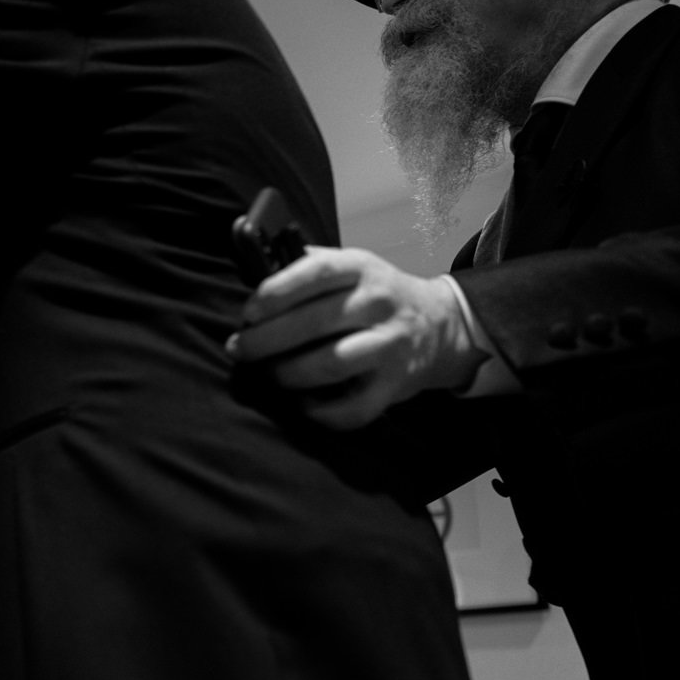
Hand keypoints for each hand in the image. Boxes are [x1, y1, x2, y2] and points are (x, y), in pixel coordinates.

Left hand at [226, 247, 485, 428]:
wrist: (440, 324)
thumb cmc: (374, 296)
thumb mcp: (351, 268)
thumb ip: (309, 268)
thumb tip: (252, 266)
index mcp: (361, 268)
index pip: (316, 273)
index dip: (277, 292)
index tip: (249, 312)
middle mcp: (379, 303)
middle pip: (314, 322)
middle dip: (266, 340)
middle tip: (239, 350)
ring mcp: (391, 344)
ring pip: (330, 364)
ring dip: (288, 374)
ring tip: (268, 376)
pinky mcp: (396, 384)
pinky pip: (353, 409)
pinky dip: (320, 413)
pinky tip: (303, 404)